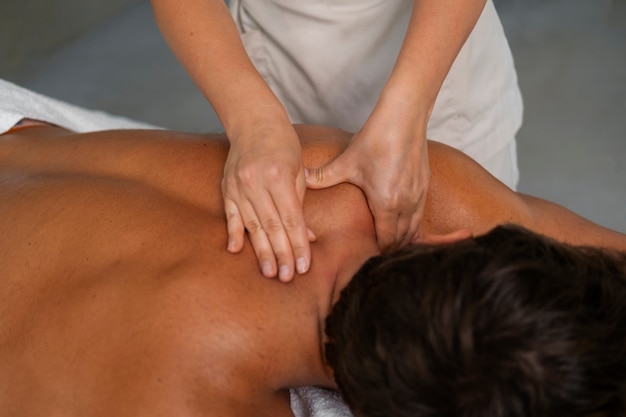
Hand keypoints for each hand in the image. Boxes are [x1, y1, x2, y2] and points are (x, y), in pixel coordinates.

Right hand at [223, 123, 313, 281]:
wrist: (254, 121)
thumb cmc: (283, 145)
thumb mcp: (298, 170)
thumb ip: (300, 204)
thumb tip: (308, 237)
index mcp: (278, 176)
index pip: (291, 219)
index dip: (298, 244)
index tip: (304, 266)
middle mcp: (256, 182)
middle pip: (271, 226)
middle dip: (281, 254)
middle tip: (288, 277)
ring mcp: (238, 186)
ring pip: (252, 225)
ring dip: (261, 251)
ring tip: (270, 272)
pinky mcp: (227, 188)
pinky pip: (230, 215)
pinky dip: (233, 233)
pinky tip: (235, 251)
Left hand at [306, 120, 429, 250]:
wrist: (405, 117)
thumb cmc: (376, 139)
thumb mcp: (347, 162)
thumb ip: (323, 176)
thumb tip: (300, 180)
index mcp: (387, 203)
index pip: (386, 240)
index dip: (377, 252)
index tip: (367, 258)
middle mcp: (407, 204)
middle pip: (401, 239)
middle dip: (389, 249)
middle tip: (375, 257)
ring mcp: (419, 195)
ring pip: (414, 229)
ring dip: (403, 239)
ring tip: (391, 246)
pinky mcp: (425, 186)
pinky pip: (421, 215)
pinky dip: (413, 225)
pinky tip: (405, 226)